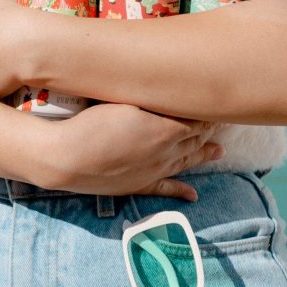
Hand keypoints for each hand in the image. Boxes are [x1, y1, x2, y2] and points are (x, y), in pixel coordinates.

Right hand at [30, 102, 224, 200]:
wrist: (65, 158)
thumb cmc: (91, 123)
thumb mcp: (125, 101)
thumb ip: (152, 97)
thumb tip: (172, 90)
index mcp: (165, 131)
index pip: (196, 120)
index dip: (207, 112)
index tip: (214, 102)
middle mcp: (165, 153)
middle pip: (194, 139)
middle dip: (208, 130)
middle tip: (220, 121)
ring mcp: (152, 171)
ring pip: (185, 162)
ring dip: (203, 155)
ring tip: (219, 152)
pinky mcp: (136, 185)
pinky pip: (165, 189)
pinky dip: (181, 191)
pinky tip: (192, 195)